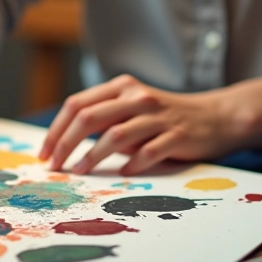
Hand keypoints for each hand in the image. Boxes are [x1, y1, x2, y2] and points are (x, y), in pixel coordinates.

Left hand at [38, 74, 253, 175]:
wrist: (216, 118)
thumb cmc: (165, 119)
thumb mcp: (132, 110)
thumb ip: (104, 120)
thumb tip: (64, 145)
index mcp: (122, 88)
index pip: (77, 104)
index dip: (56, 129)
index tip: (45, 153)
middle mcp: (137, 97)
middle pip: (89, 118)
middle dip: (66, 144)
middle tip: (55, 166)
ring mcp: (158, 116)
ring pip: (115, 135)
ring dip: (92, 156)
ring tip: (80, 171)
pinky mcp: (177, 135)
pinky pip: (148, 152)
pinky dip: (131, 164)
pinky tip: (123, 173)